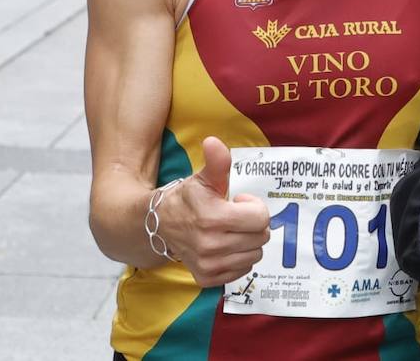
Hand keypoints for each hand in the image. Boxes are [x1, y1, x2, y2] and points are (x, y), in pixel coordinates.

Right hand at [158, 136, 270, 286]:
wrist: (158, 225)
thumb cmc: (187, 199)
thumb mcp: (203, 178)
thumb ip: (217, 162)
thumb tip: (214, 142)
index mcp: (213, 218)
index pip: (261, 218)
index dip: (253, 207)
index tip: (238, 202)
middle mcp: (211, 245)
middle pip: (261, 237)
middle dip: (253, 224)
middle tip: (235, 217)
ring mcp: (208, 265)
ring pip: (255, 255)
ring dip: (248, 242)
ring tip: (230, 231)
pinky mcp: (206, 278)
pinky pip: (242, 271)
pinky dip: (239, 259)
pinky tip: (225, 247)